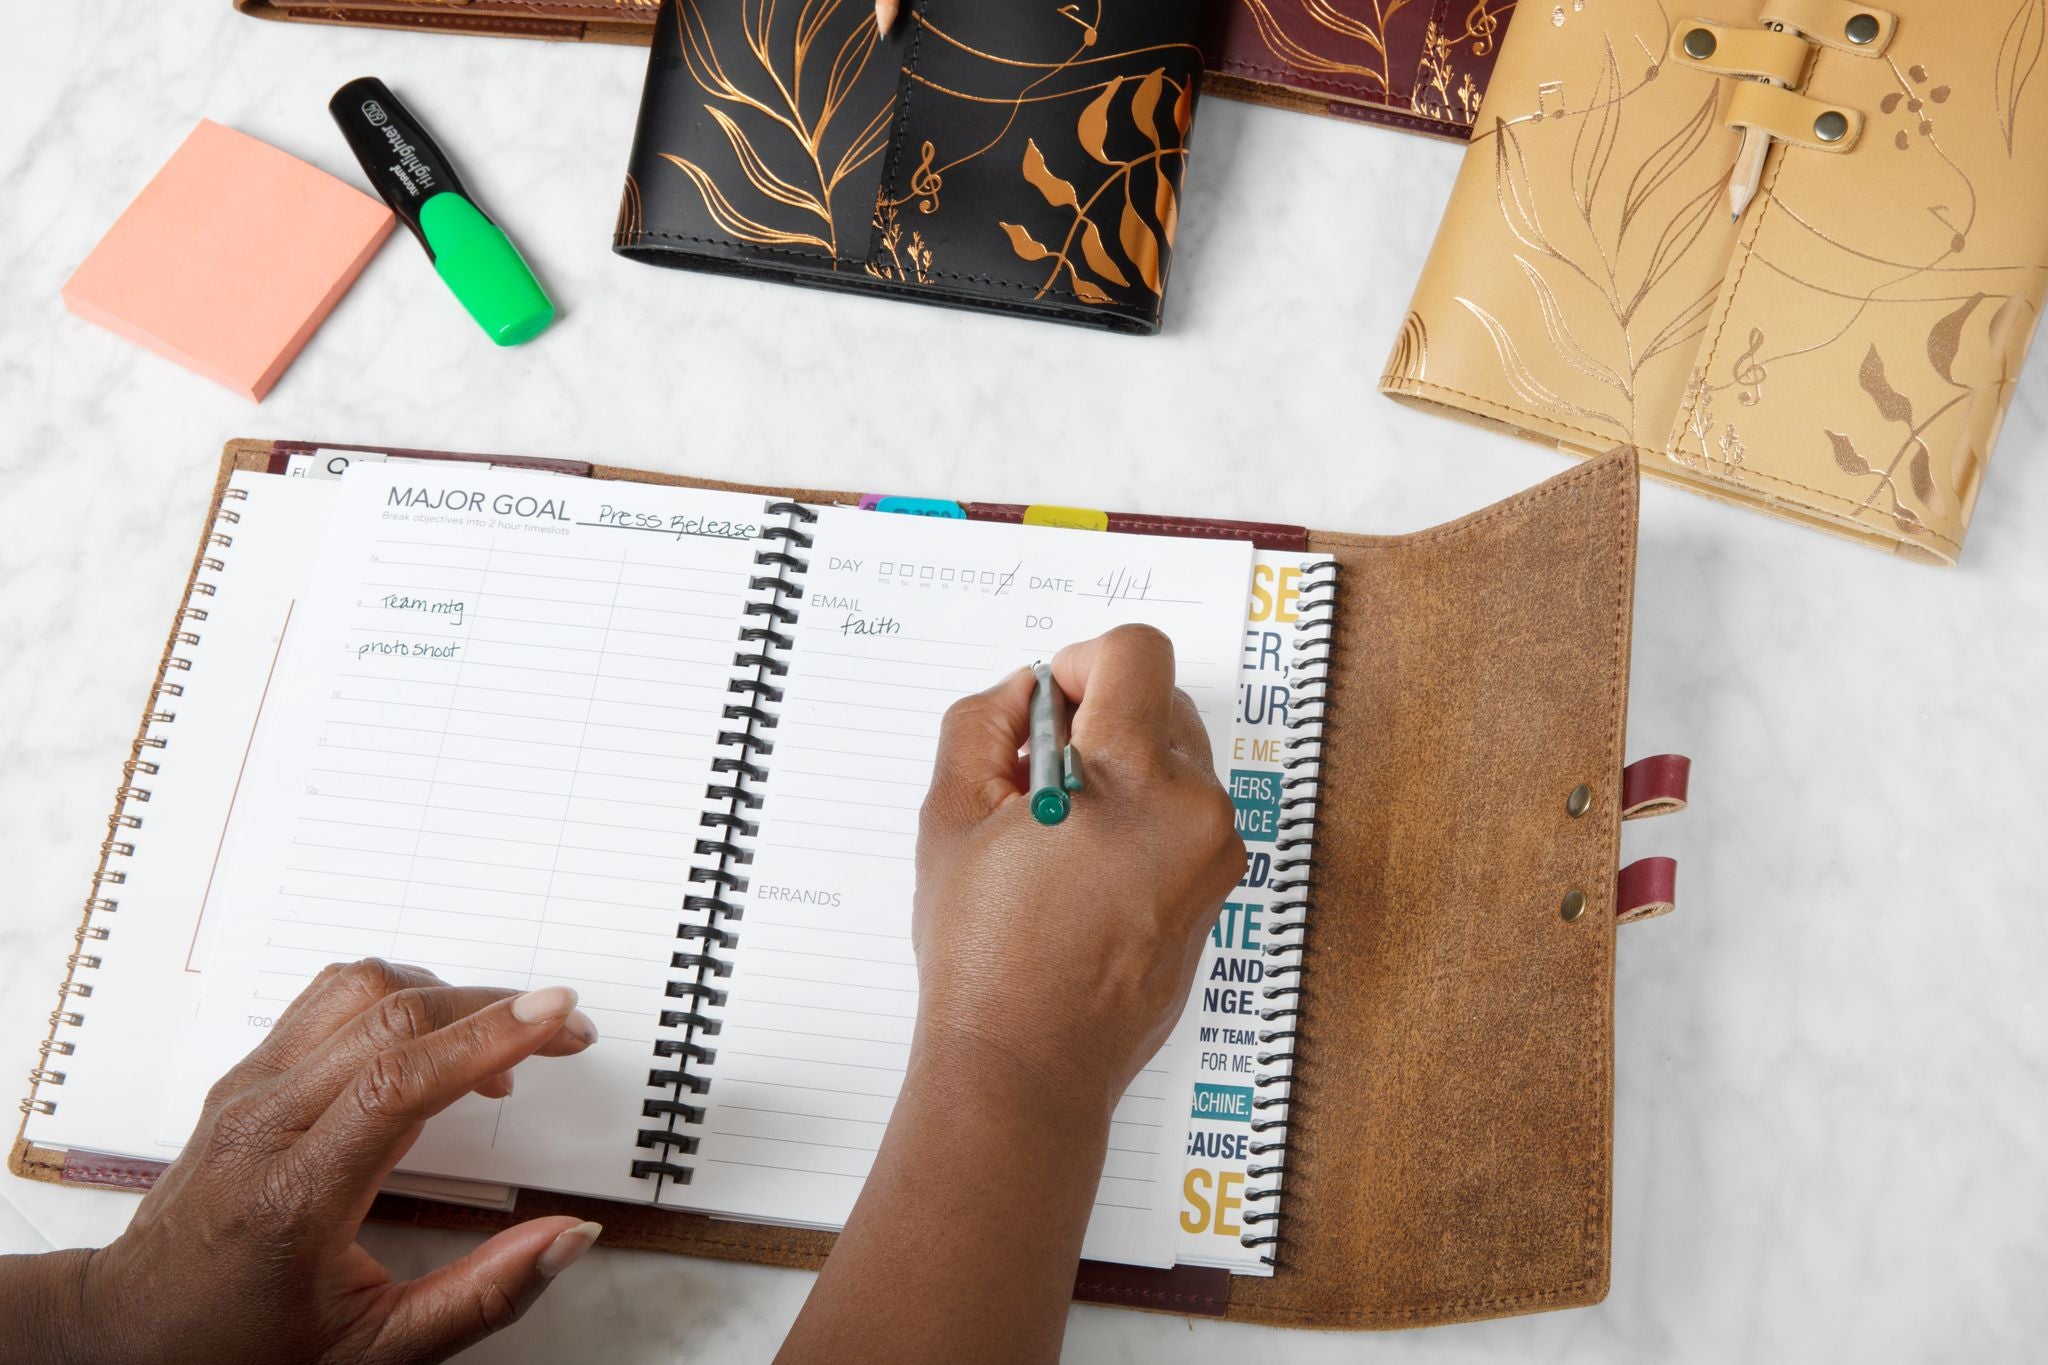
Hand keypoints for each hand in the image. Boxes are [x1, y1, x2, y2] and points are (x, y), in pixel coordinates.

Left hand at [59, 960, 603, 1364]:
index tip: (555, 1017)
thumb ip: (484, 1296)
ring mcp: (247, 1090)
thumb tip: (568, 1238)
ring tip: (498, 1042)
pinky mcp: (246, 1074)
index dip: (486, 1038)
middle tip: (563, 1031)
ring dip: (446, 995)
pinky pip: (330, 1000)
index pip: (397, 1082)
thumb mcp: (376, 1350)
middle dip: (494, 1008)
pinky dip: (400, 998)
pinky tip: (433, 1041)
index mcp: (294, 1199)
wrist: (133, 1330)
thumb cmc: (244, 1344)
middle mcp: (263, 1127)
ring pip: (358, 990)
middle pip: (388, 1018)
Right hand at [913, 624, 1245, 1116]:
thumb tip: (1025, 690)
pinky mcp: (1219, 888)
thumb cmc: (986, 956)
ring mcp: (1216, 852)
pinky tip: (1086, 866)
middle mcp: (1193, 808)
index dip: (1081, 661)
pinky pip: (1186, 812)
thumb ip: (981, 721)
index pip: (1137, 652)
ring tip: (1058, 829)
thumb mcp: (950, 814)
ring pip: (1175, 756)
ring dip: (1119, 766)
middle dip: (1097, 717)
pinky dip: (1141, 813)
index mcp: (1131, 778)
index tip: (1049, 704)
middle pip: (1160, 699)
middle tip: (1035, 774)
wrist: (1028, 1064)